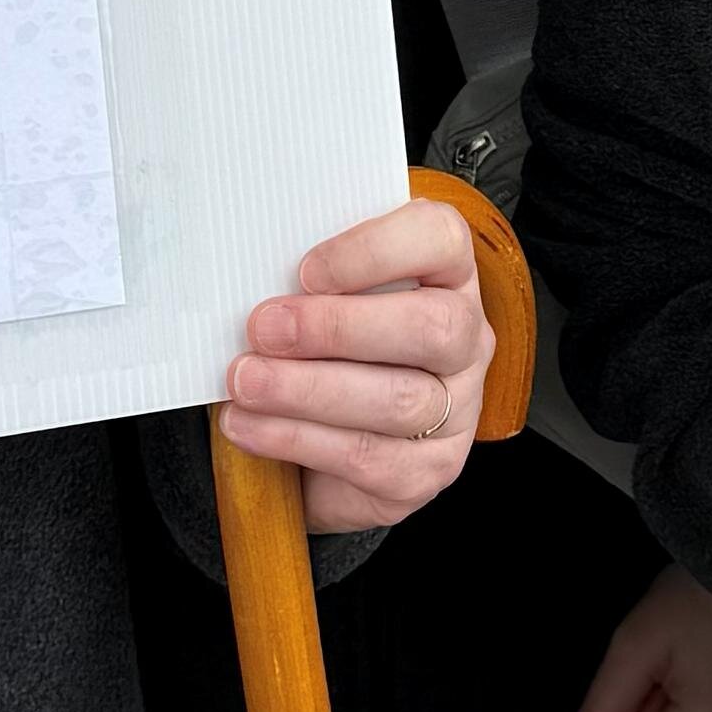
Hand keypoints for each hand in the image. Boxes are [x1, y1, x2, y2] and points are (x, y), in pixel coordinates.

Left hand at [226, 197, 492, 535]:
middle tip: (262, 329)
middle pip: (431, 327)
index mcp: (448, 274)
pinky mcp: (426, 472)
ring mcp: (456, 411)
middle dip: (336, 328)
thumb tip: (247, 274)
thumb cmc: (319, 347)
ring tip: (244, 382)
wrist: (323, 448)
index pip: (440, 238)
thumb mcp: (320, 298)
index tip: (305, 271)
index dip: (376, 251)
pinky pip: (366, 456)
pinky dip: (295, 438)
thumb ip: (306, 281)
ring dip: (306, 389)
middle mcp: (467, 340)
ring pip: (398, 400)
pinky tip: (247, 426)